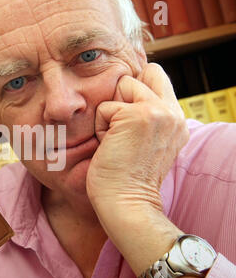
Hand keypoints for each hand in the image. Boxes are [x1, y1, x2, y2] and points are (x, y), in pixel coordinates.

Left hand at [87, 63, 188, 208]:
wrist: (126, 204)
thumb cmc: (125, 178)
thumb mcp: (146, 142)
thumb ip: (147, 116)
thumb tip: (126, 91)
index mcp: (176, 119)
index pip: (156, 77)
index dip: (135, 90)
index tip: (125, 119)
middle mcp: (173, 112)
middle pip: (142, 73)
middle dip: (123, 95)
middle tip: (121, 130)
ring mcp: (157, 112)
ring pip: (122, 85)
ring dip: (110, 113)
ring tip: (116, 141)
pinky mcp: (137, 116)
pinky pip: (104, 107)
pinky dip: (100, 127)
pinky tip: (109, 147)